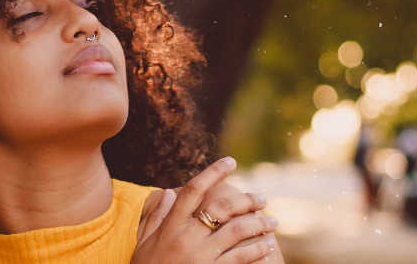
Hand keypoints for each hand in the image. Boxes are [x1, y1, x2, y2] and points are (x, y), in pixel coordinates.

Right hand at [131, 158, 276, 263]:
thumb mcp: (144, 242)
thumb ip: (155, 216)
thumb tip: (168, 192)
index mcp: (171, 225)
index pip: (193, 190)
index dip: (213, 172)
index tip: (230, 162)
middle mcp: (186, 237)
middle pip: (222, 208)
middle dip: (246, 200)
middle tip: (261, 199)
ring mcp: (200, 256)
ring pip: (237, 231)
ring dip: (259, 224)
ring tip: (272, 223)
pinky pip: (239, 258)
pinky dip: (257, 249)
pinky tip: (267, 245)